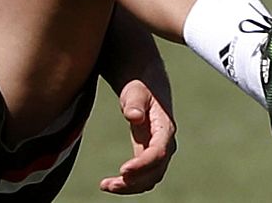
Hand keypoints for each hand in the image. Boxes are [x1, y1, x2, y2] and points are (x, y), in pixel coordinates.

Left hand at [99, 79, 176, 193]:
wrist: (146, 83)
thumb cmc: (139, 86)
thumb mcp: (135, 90)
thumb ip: (135, 102)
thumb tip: (134, 116)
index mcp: (165, 128)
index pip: (158, 153)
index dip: (142, 164)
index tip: (122, 170)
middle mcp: (166, 143)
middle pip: (155, 172)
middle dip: (134, 182)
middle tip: (107, 184)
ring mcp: (159, 151)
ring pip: (150, 178)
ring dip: (130, 187)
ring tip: (105, 185)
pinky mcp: (148, 154)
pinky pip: (143, 176)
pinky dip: (129, 184)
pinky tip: (110, 183)